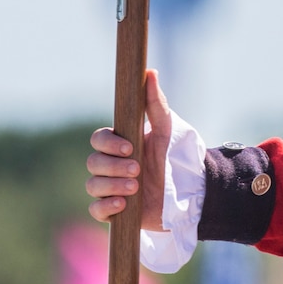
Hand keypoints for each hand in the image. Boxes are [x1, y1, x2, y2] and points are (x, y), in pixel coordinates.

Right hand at [85, 68, 171, 229]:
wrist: (189, 192)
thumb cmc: (175, 156)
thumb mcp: (166, 129)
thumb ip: (155, 103)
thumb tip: (149, 72)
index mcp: (120, 144)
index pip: (98, 139)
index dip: (108, 144)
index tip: (129, 147)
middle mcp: (112, 165)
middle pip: (92, 162)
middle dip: (113, 166)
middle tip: (137, 169)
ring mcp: (111, 188)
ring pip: (93, 185)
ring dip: (111, 186)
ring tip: (135, 188)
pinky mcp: (115, 211)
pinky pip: (96, 210)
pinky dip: (105, 207)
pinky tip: (123, 204)